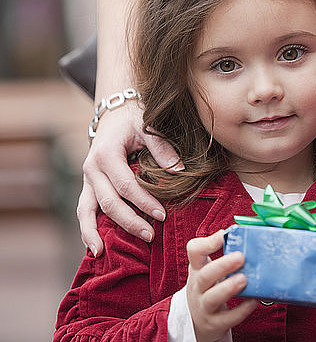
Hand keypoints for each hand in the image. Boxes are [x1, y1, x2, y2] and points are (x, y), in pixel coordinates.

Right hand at [77, 101, 183, 255]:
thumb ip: (161, 148)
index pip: (125, 185)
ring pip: (87, 210)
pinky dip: (85, 229)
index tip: (162, 215)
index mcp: (106, 153)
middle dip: (129, 221)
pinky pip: (83, 210)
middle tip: (150, 235)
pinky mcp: (88, 186)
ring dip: (96, 232)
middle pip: (108, 201)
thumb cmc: (133, 121)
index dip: (143, 202)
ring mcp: (86, 179)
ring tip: (103, 253)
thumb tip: (178, 170)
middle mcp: (91, 168)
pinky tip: (93, 247)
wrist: (113, 115)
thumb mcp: (147, 127)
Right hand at [186, 230, 257, 341]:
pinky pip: (228, 318)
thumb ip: (224, 255)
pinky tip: (254, 301)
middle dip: (223, 266)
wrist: (198, 320)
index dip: (207, 242)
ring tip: (244, 279)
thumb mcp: (209, 270)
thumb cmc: (209, 288)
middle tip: (241, 257)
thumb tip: (248, 237)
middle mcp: (198, 287)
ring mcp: (204, 306)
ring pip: (213, 298)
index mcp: (197, 268)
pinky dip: (241, 310)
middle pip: (205, 275)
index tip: (222, 235)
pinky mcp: (214, 323)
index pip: (194, 251)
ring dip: (228, 288)